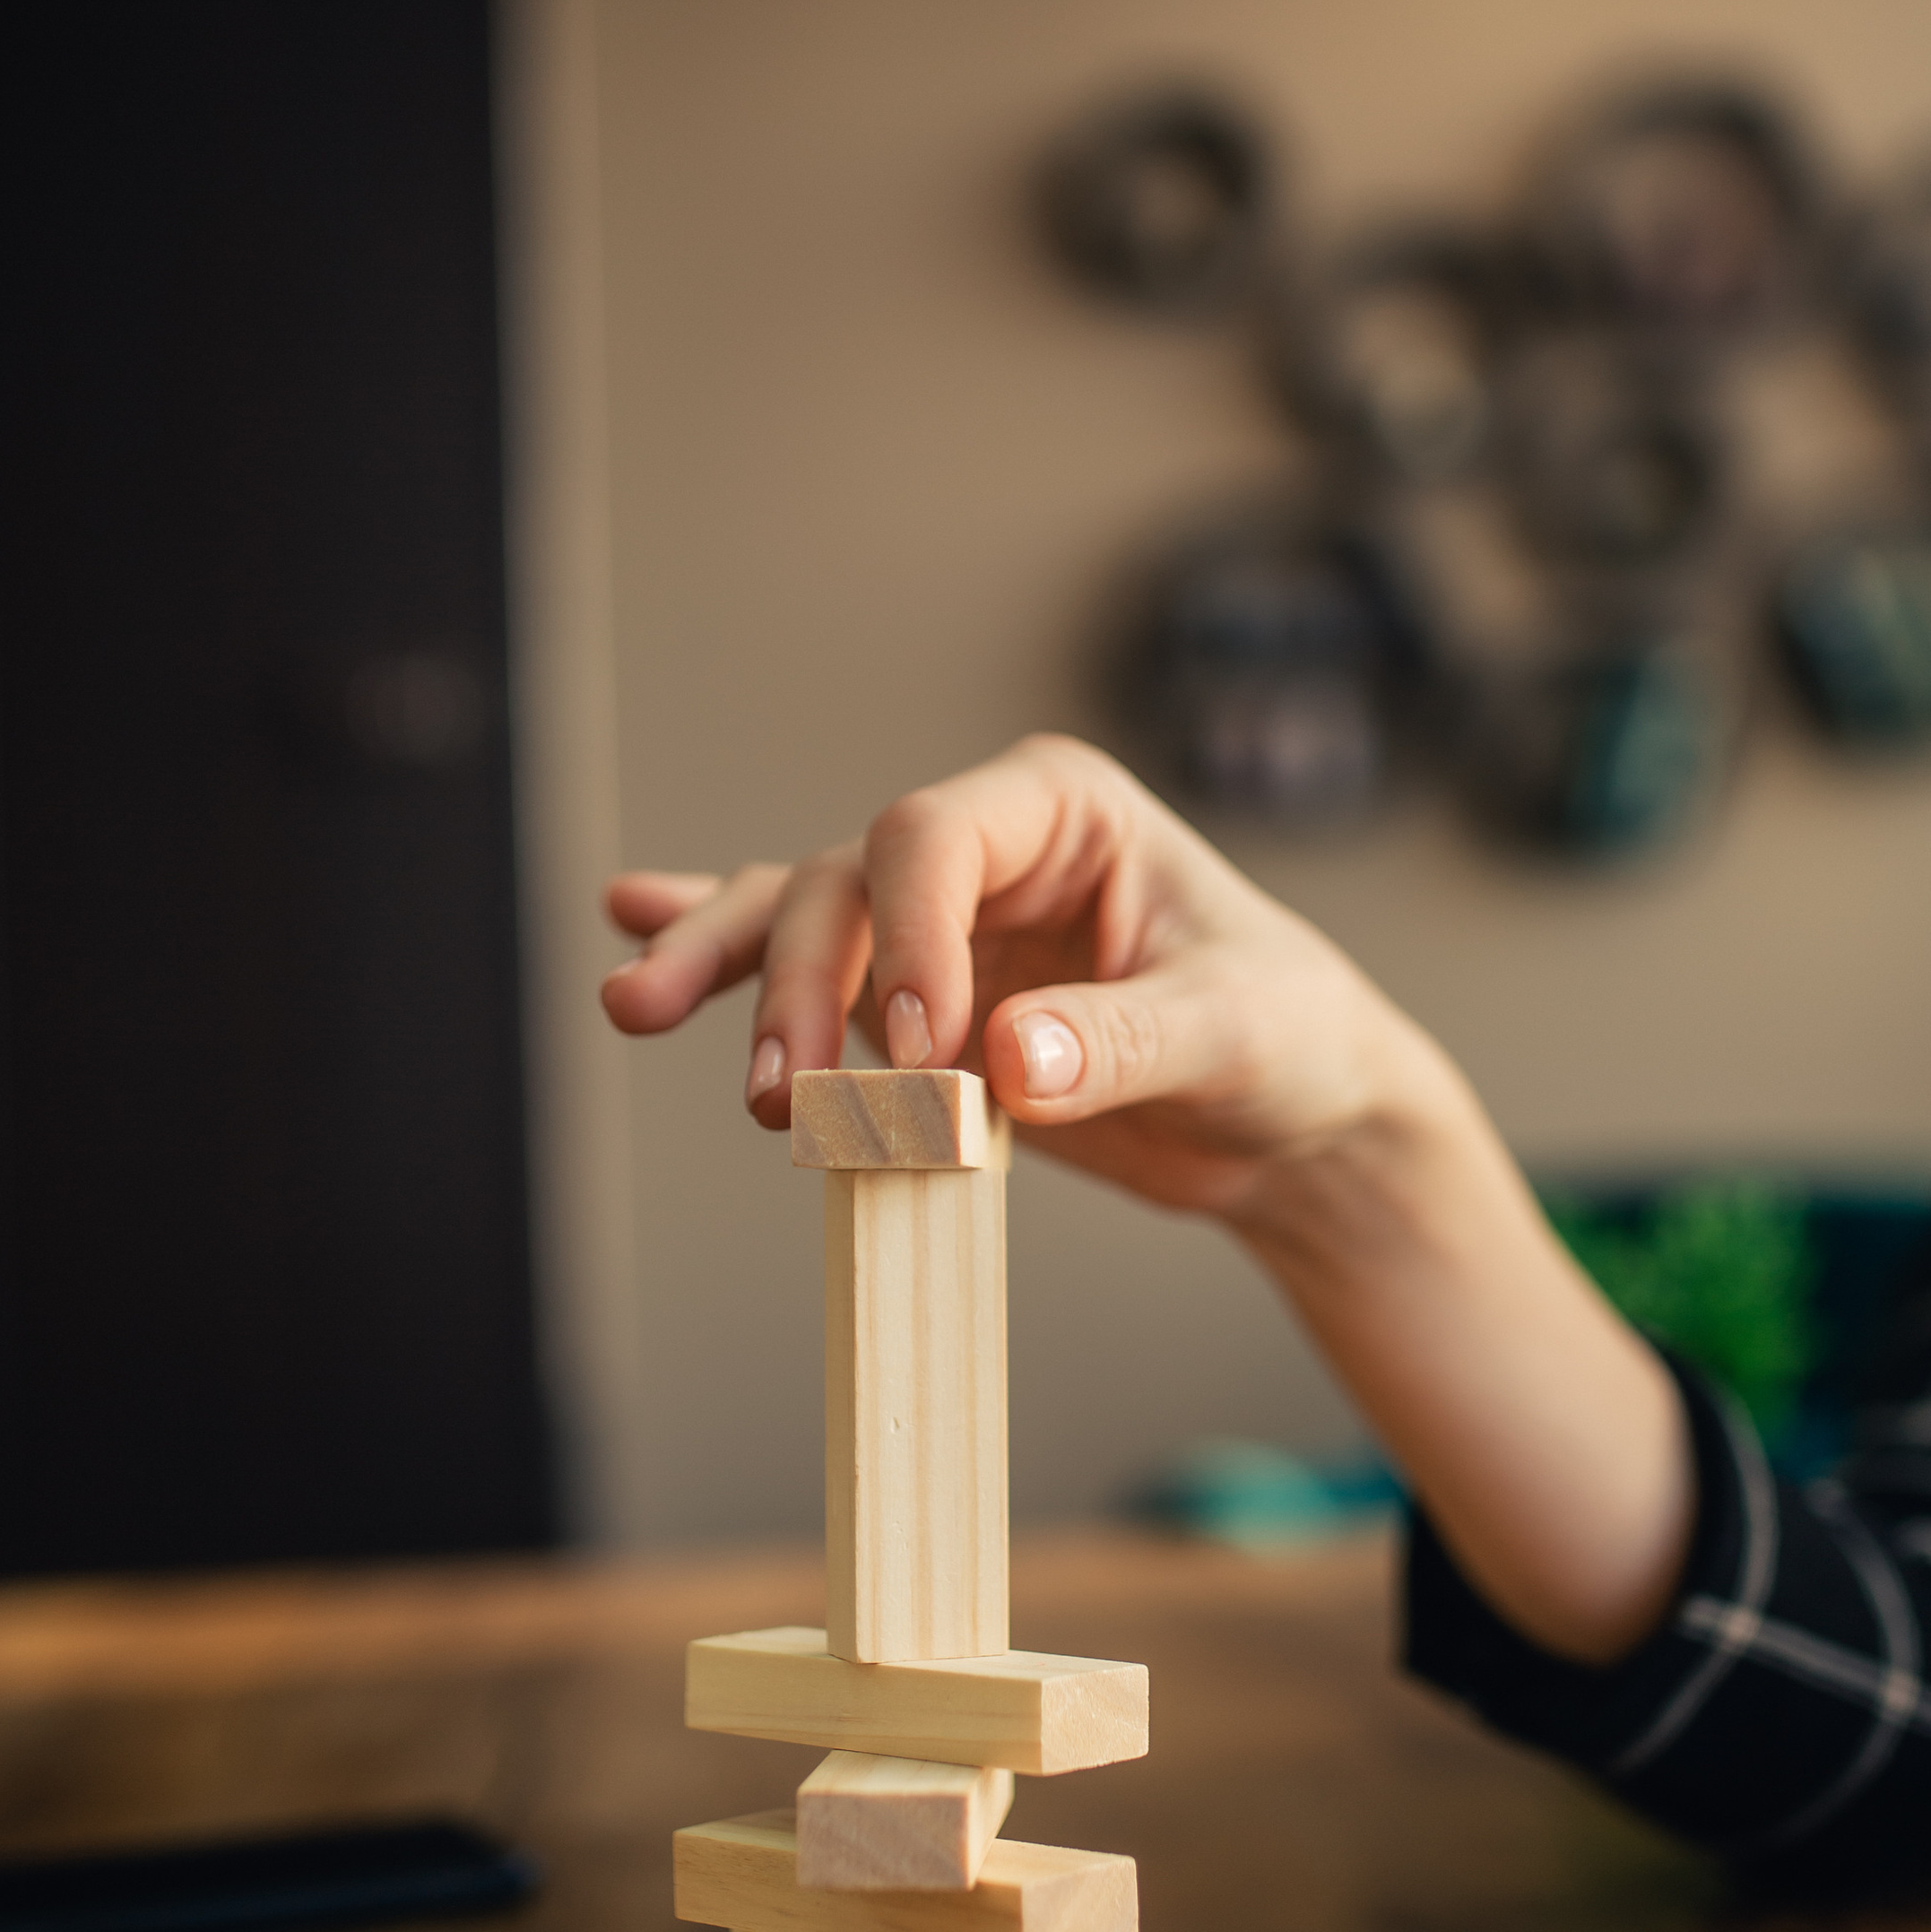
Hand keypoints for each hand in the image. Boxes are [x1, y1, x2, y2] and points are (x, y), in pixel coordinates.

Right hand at [603, 732, 1691, 1653]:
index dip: (905, 935)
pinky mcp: (919, 1007)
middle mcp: (985, 853)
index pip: (932, 837)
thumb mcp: (1233, 1036)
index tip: (924, 1054)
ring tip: (633, 1009)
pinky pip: (810, 975)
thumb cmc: (1289, 1042)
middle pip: (845, 885)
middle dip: (800, 984)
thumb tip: (1007, 1064)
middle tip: (783, 1098)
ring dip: (728, 973)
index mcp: (1061, 810)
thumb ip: (1123, 1045)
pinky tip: (635, 947)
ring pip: (802, 922)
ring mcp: (941, 928)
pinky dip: (732, 965)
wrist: (1297, 1121)